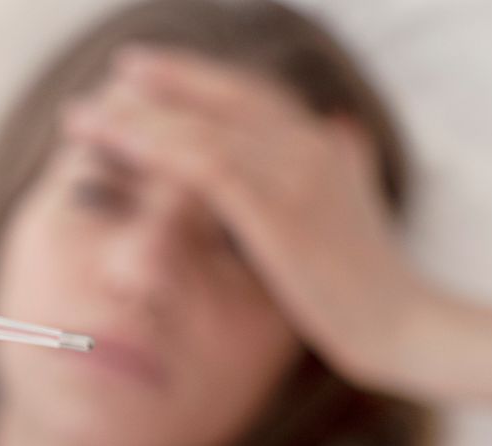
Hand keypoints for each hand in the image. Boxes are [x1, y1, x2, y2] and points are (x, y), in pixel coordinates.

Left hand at [62, 47, 434, 390]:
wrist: (406, 328)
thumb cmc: (374, 283)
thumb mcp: (357, 210)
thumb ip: (343, 167)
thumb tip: (341, 129)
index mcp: (322, 144)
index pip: (251, 94)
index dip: (196, 78)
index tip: (145, 71)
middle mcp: (308, 145)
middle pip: (222, 97)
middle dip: (163, 82)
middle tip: (114, 72)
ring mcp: (294, 175)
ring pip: (201, 128)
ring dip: (137, 118)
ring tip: (85, 116)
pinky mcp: (277, 212)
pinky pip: (205, 168)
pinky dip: (158, 150)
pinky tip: (121, 145)